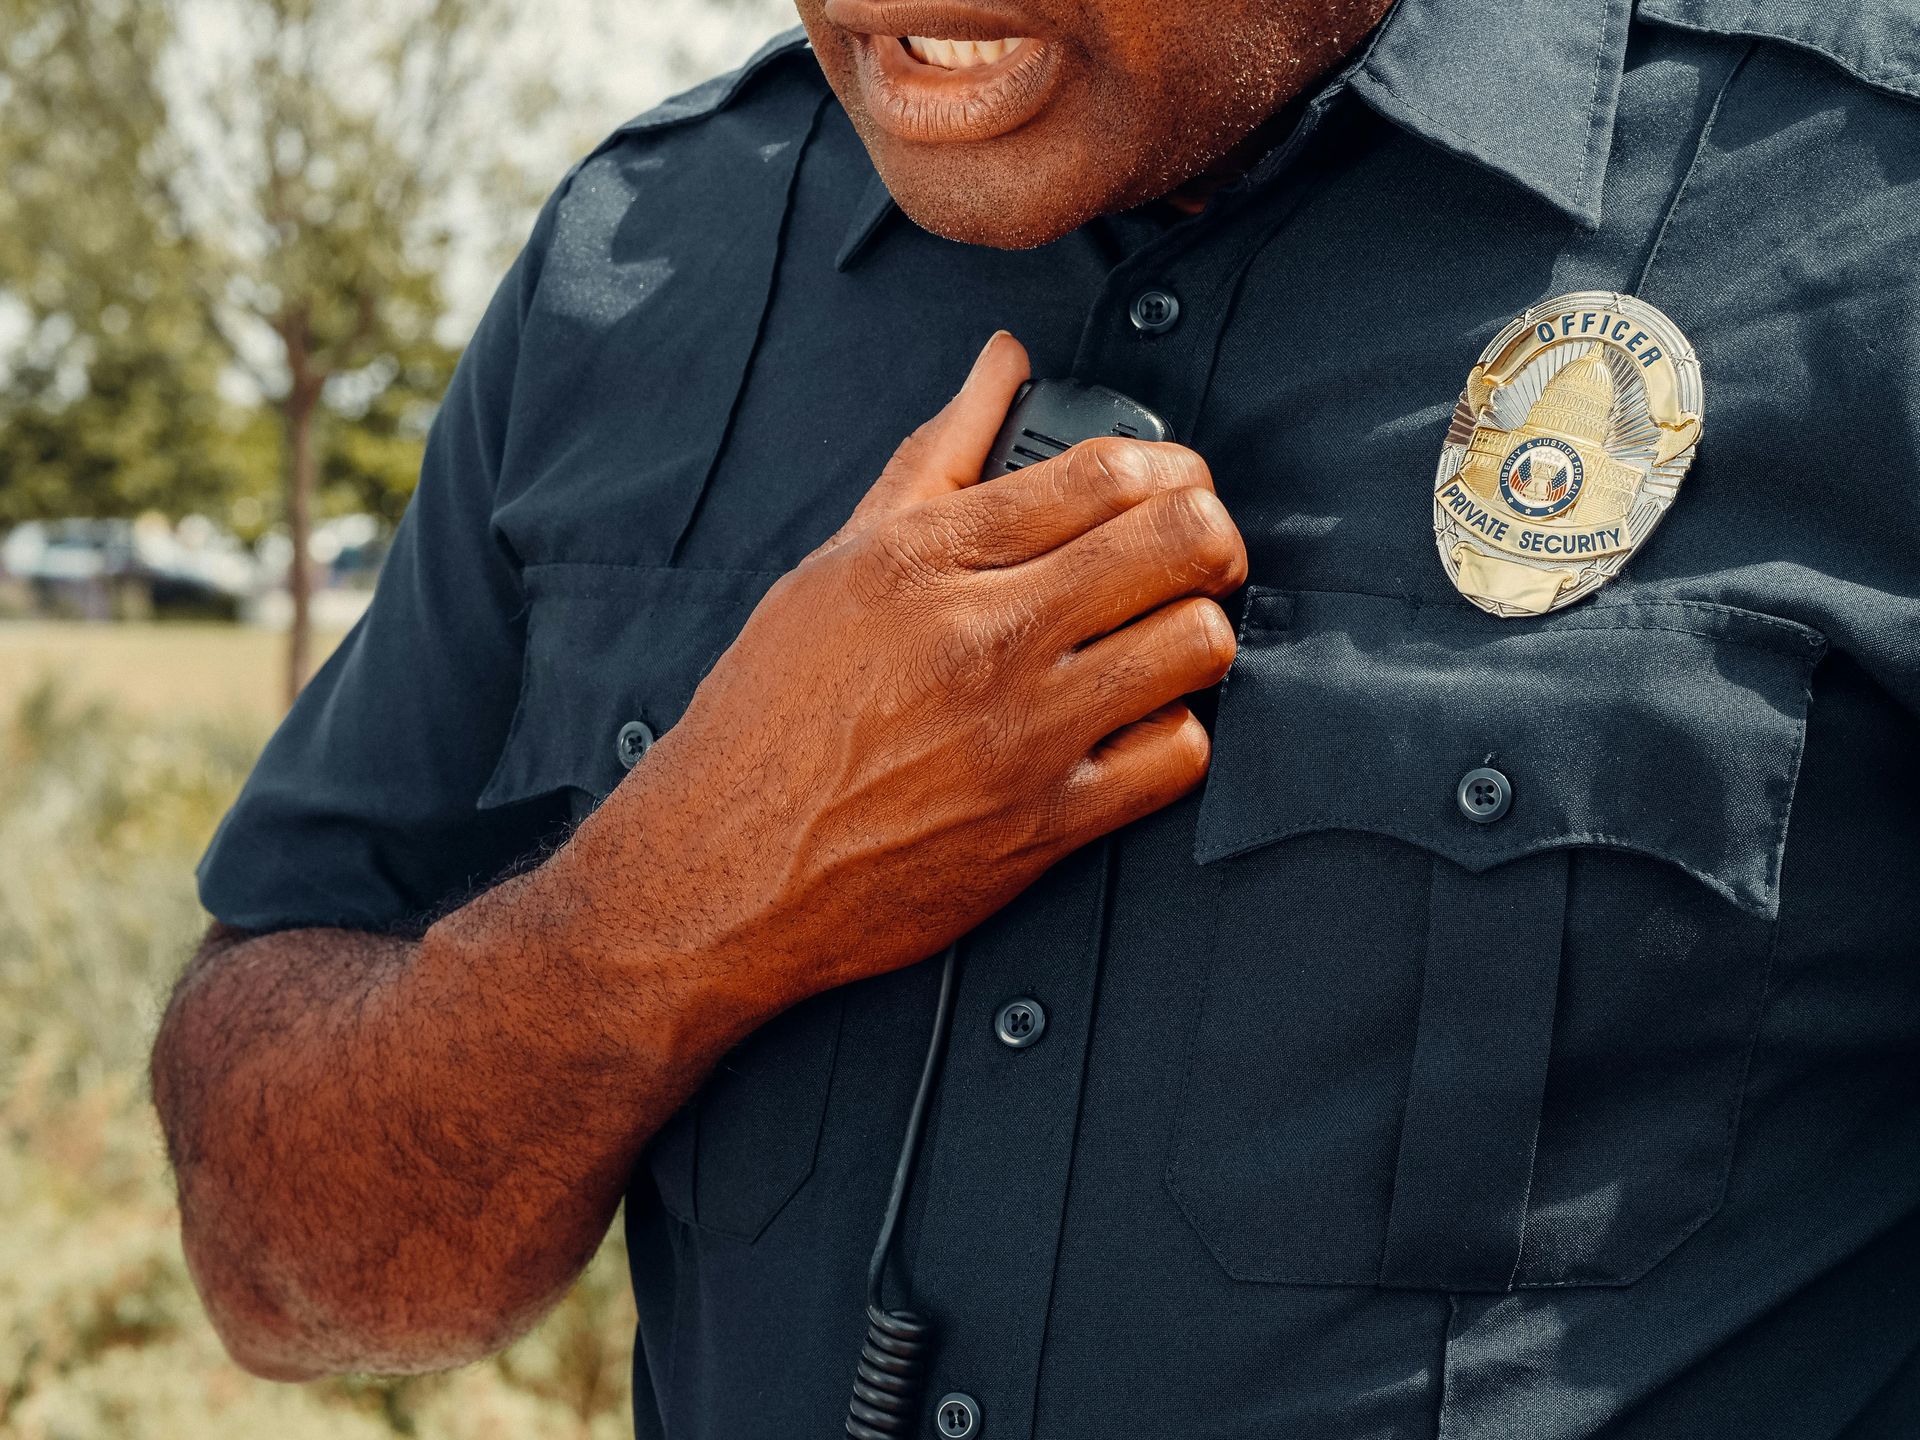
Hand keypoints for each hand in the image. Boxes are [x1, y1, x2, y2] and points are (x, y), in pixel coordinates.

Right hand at [593, 332, 1246, 1009]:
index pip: (1103, 471)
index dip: (1171, 465)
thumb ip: (936, 455)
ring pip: (1195, 644)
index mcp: (925, 559)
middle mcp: (980, 636)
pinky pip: (1178, 757)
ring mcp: (1020, 734)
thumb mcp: (836, 564)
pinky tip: (1138, 725)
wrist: (722, 866)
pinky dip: (1175, 735)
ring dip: (1197, 635)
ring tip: (1164, 640)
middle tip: (1196, 556)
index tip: (1173, 485)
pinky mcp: (1044, 824)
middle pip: (1176, 543)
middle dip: (1210, 537)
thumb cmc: (771, 712)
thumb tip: (1002, 363)